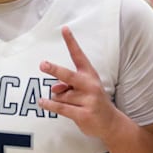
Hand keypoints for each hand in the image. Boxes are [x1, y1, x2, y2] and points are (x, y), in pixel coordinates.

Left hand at [39, 26, 119, 140]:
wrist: (110, 123)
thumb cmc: (93, 101)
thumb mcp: (83, 89)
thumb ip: (67, 85)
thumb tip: (53, 88)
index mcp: (90, 75)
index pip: (79, 55)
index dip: (71, 42)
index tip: (64, 29)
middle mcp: (90, 85)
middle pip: (68, 75)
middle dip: (55, 70)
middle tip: (43, 65)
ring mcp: (88, 100)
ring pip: (61, 96)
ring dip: (59, 99)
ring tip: (71, 104)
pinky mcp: (84, 114)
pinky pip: (61, 107)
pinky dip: (50, 105)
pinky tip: (42, 102)